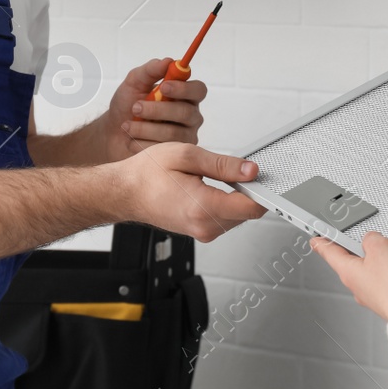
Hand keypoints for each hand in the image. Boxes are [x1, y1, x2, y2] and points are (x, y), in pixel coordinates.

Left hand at [103, 58, 206, 160]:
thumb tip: (168, 61)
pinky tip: (131, 140)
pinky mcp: (174, 155)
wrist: (112, 134)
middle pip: (187, 113)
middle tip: (136, 106)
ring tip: (127, 125)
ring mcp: (184, 138)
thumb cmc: (127, 105)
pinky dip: (142, 143)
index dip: (184, 89)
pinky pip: (163, 150)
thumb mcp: (134, 82)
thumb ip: (150, 70)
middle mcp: (190, 117)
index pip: (198, 90)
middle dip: (158, 110)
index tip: (163, 87)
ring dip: (145, 128)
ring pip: (174, 134)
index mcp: (185, 96)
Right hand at [114, 142, 266, 241]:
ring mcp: (202, 232)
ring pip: (237, 215)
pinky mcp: (199, 230)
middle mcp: (204, 226)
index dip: (262, 188)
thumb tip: (251, 171)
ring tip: (218, 175)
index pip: (252, 206)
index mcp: (203, 208)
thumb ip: (224, 165)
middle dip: (249, 189)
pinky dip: (225, 201)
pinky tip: (210, 186)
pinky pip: (224, 217)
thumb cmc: (147, 174)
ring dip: (236, 195)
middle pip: (247, 211)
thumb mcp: (188, 157)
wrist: (124, 192)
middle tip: (238, 168)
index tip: (263, 175)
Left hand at [310, 231, 387, 321]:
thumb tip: (373, 240)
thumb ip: (371, 238)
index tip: (316, 240)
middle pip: (355, 260)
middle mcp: (359, 284)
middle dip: (364, 247)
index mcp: (349, 272)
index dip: (322, 243)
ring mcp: (375, 293)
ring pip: (378, 268)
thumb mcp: (380, 247)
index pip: (329, 253)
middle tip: (366, 237)